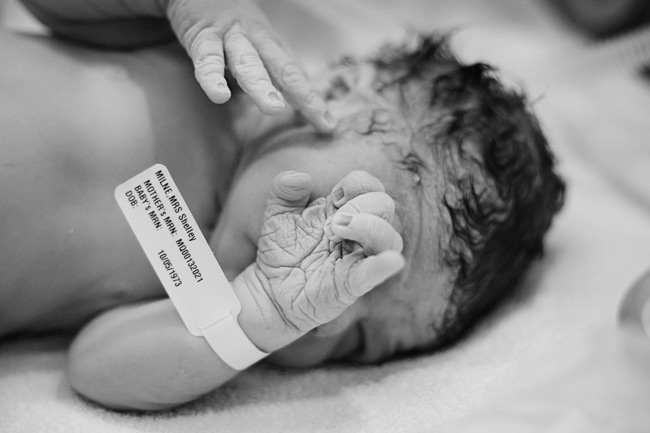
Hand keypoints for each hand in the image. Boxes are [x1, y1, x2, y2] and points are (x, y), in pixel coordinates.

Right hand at [163, 0, 334, 131]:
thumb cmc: (229, 26)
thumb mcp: (256, 47)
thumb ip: (272, 76)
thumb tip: (296, 110)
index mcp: (272, 46)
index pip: (297, 76)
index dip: (312, 101)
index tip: (327, 126)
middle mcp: (257, 40)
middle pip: (284, 69)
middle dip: (302, 94)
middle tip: (316, 115)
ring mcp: (231, 37)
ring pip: (248, 63)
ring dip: (262, 86)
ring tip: (273, 108)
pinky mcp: (202, 36)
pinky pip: (208, 59)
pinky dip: (213, 77)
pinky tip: (220, 95)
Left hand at [235, 171, 404, 345]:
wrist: (269, 288)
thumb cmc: (281, 250)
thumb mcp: (276, 214)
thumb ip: (283, 190)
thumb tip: (300, 177)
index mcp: (343, 211)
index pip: (370, 187)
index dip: (358, 184)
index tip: (336, 195)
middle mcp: (357, 234)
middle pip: (385, 206)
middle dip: (362, 205)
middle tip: (333, 221)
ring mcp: (357, 259)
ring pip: (390, 240)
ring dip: (371, 228)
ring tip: (338, 230)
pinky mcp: (351, 286)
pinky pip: (374, 275)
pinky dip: (382, 266)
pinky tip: (390, 261)